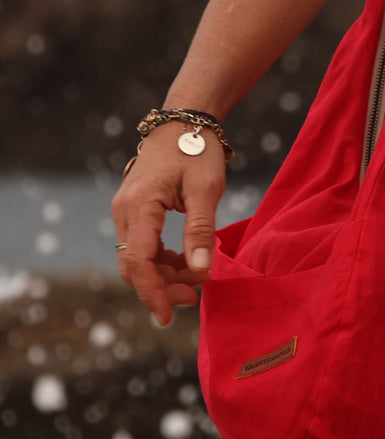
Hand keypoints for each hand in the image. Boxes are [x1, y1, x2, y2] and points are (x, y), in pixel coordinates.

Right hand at [111, 121, 225, 325]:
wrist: (185, 121)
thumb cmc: (197, 151)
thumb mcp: (205, 190)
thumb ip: (201, 230)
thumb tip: (200, 271)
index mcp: (139, 206)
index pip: (137, 262)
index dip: (153, 293)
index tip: (169, 317)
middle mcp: (124, 211)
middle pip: (133, 265)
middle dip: (162, 287)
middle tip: (195, 297)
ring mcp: (127, 212)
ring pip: (137, 259)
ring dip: (164, 275)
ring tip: (198, 281)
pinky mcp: (135, 212)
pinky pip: (142, 246)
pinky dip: (163, 261)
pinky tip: (187, 264)